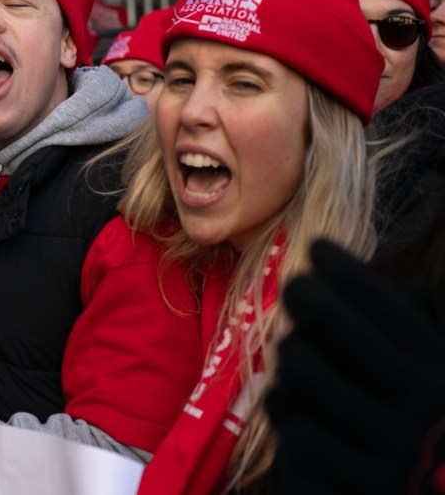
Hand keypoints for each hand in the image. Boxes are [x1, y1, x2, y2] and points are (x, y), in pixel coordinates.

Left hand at [268, 240, 444, 493]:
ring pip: (301, 367)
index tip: (319, 247)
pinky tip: (296, 413)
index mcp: (441, 368)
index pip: (381, 300)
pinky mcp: (357, 481)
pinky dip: (290, 415)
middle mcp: (420, 400)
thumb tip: (385, 278)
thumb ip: (415, 336)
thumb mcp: (439, 377)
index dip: (343, 267)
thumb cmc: (431, 438)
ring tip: (297, 356)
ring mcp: (388, 443)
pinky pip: (295, 425)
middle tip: (295, 287)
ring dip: (295, 359)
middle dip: (305, 295)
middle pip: (328, 317)